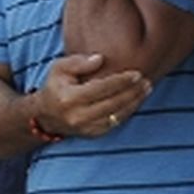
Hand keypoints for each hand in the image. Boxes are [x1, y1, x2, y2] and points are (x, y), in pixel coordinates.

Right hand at [35, 53, 150, 137]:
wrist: (46, 115)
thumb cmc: (56, 86)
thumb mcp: (59, 68)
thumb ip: (78, 62)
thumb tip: (100, 58)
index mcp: (69, 98)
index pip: (101, 88)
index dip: (121, 81)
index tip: (137, 73)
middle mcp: (78, 116)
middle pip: (113, 103)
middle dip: (133, 92)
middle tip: (147, 81)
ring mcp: (86, 128)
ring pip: (117, 115)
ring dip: (135, 102)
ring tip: (147, 89)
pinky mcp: (93, 134)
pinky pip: (116, 123)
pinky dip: (128, 111)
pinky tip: (137, 100)